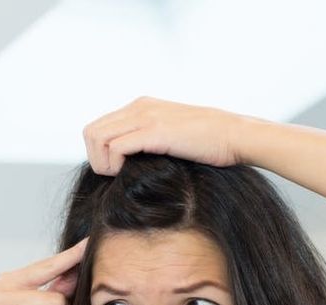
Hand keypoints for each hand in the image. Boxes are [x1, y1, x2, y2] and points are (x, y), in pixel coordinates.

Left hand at [82, 96, 252, 175]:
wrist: (235, 136)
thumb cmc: (210, 144)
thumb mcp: (172, 135)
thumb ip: (150, 140)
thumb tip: (129, 162)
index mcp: (141, 106)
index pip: (98, 126)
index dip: (99, 152)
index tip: (115, 170)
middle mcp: (139, 107)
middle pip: (90, 132)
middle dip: (95, 158)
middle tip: (113, 175)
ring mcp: (146, 116)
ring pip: (96, 138)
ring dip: (102, 162)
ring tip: (118, 176)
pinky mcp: (154, 131)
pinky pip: (115, 147)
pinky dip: (114, 164)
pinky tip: (128, 173)